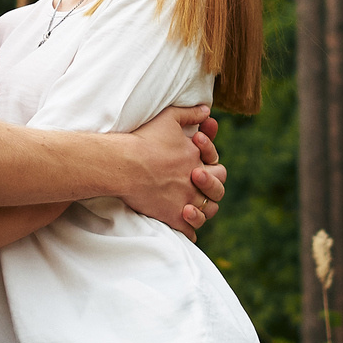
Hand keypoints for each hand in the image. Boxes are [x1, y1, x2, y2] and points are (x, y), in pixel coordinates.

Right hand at [116, 104, 226, 236]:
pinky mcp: (173, 216)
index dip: (210, 160)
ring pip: (207, 212)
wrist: (124, 164)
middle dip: (212, 185)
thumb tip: (207, 111)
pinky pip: (189, 231)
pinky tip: (188, 229)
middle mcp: (196, 183)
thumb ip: (190, 114)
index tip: (196, 154)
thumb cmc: (145, 139)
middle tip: (197, 180)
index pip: (218, 166)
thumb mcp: (170, 117)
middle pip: (218, 190)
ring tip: (194, 206)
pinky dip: (191, 231)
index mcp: (198, 161)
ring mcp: (186, 201)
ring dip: (204, 210)